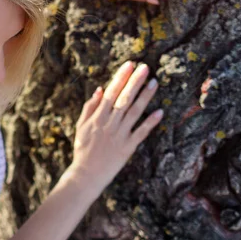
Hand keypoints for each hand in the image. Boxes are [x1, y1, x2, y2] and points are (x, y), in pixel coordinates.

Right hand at [67, 61, 162, 189]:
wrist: (86, 174)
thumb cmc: (83, 149)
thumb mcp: (80, 126)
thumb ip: (89, 107)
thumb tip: (100, 89)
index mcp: (96, 117)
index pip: (110, 93)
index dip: (120, 78)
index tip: (129, 65)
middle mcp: (109, 124)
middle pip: (124, 99)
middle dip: (134, 82)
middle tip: (145, 67)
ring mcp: (119, 135)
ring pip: (134, 112)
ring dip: (145, 96)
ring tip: (154, 82)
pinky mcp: (128, 147)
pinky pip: (141, 132)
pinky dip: (150, 122)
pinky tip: (160, 111)